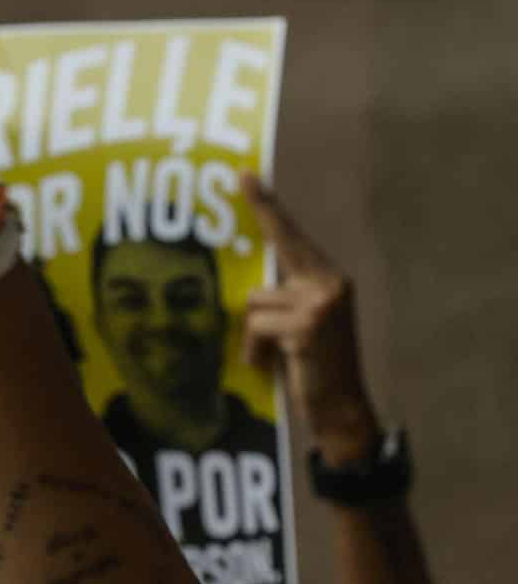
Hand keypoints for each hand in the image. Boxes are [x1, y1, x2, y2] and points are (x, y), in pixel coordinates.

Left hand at [242, 175, 381, 463]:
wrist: (341, 409)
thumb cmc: (311, 368)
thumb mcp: (297, 326)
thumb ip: (281, 298)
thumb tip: (242, 284)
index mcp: (329, 280)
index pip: (293, 237)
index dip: (269, 206)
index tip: (247, 175)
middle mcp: (331, 283)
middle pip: (281, 244)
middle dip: (263, 210)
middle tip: (242, 173)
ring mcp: (321, 302)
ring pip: (256, 301)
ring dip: (254, 334)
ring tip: (273, 355)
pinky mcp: (307, 325)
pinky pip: (257, 327)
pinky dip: (256, 350)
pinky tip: (275, 364)